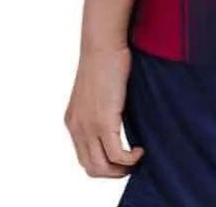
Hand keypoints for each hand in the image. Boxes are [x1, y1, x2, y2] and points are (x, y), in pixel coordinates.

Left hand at [64, 43, 143, 177]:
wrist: (102, 43)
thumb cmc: (104, 58)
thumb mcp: (98, 90)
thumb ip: (101, 107)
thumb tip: (117, 115)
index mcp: (74, 120)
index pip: (84, 157)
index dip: (104, 164)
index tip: (121, 159)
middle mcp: (77, 127)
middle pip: (92, 168)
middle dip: (113, 172)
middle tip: (131, 164)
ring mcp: (89, 127)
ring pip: (103, 167)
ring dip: (122, 170)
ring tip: (137, 159)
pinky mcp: (104, 122)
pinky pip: (118, 156)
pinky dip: (131, 159)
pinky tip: (141, 150)